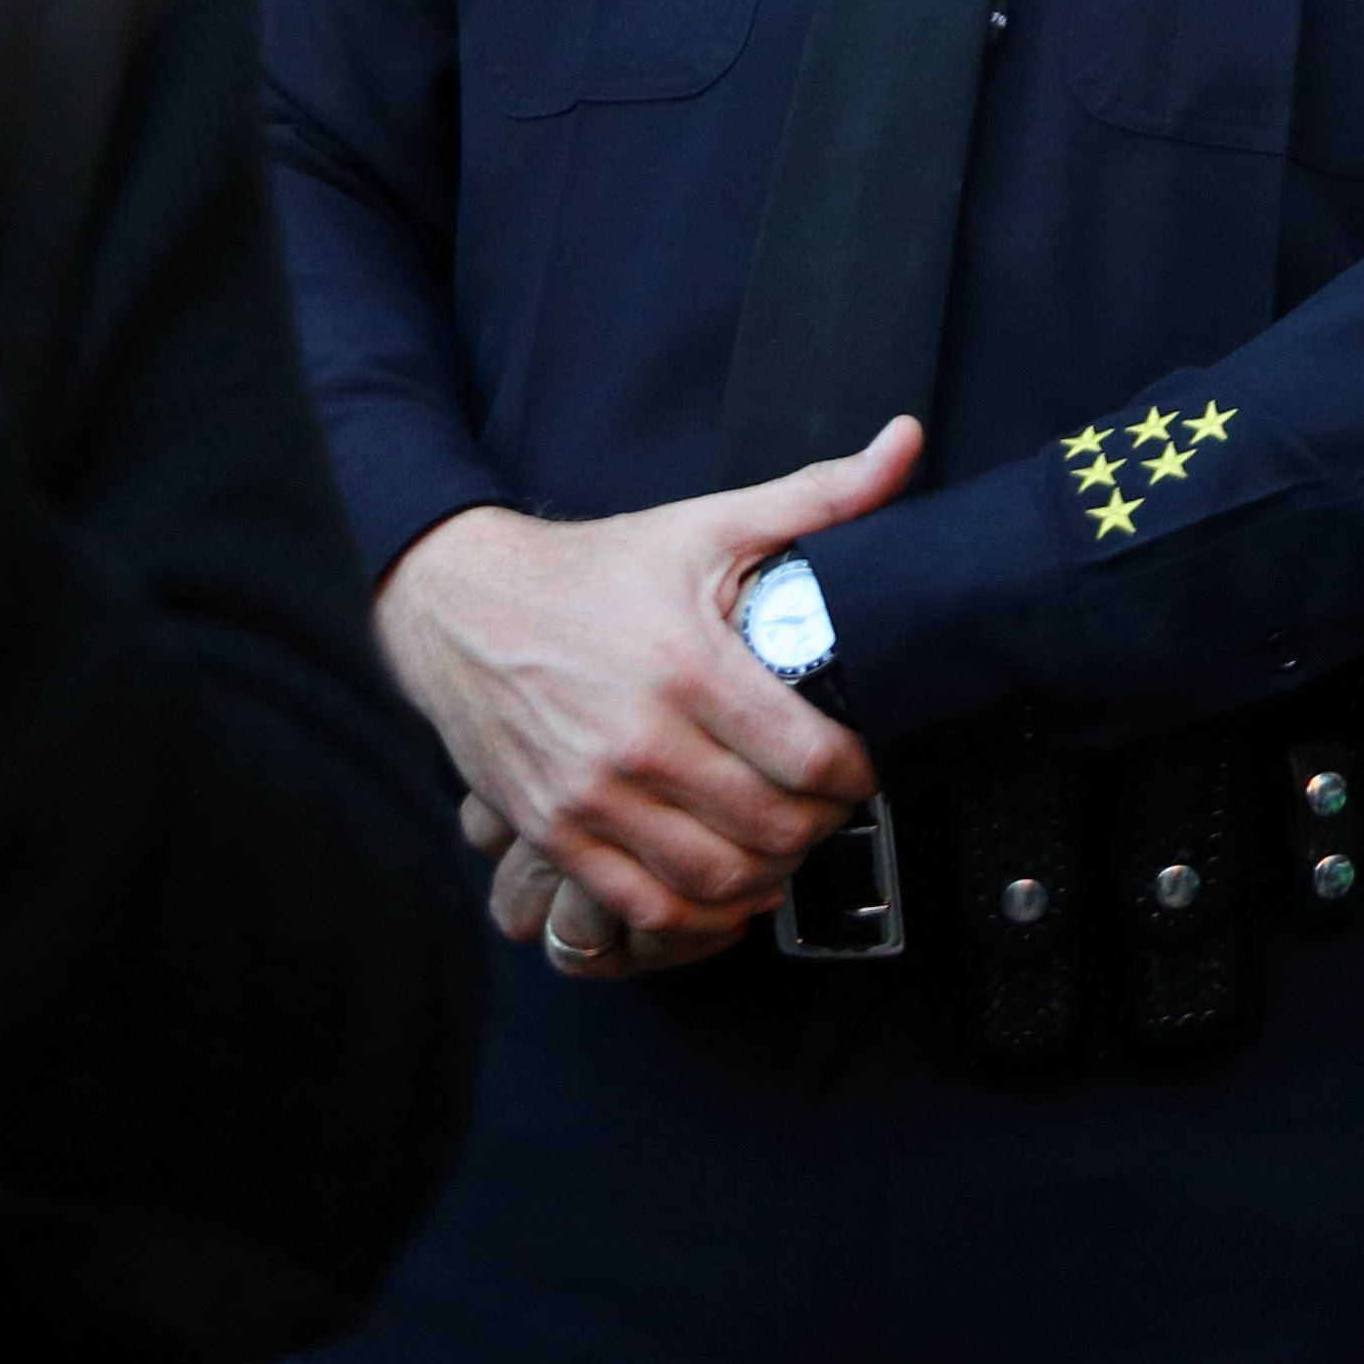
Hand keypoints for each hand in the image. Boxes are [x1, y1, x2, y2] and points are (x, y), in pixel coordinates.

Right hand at [375, 423, 919, 964]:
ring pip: (715, 882)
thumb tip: (904, 447)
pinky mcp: (553, 834)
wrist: (458, 606)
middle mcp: (637, 741)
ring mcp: (589, 797)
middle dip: (822, 824)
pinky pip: (644, 910)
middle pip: (772, 828)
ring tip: (783, 841)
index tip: (866, 761)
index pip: (811, 759)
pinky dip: (698, 916)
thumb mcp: (706, 523)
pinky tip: (722, 886)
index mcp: (686, 667)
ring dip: (768, 875)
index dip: (860, 773)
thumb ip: (819, 496)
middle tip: (831, 804)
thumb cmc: (590, 571)